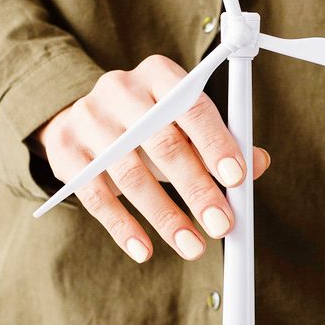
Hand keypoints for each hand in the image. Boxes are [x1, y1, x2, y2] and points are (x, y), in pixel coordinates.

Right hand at [34, 54, 267, 262]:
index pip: (191, 106)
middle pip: (162, 143)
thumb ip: (219, 142)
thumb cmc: (146, 124)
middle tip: (221, 224)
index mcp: (158, 74)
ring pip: (130, 174)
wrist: (79, 119)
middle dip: (196, 189)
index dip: (216, 143)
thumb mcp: (182, 125)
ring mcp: (88, 120)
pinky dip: (122, 227)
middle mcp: (120, 90)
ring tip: (192, 246)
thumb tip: (259, 163)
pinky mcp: (66, 153)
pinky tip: (144, 250)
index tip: (237, 179)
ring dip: (165, 216)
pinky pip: (96, 196)